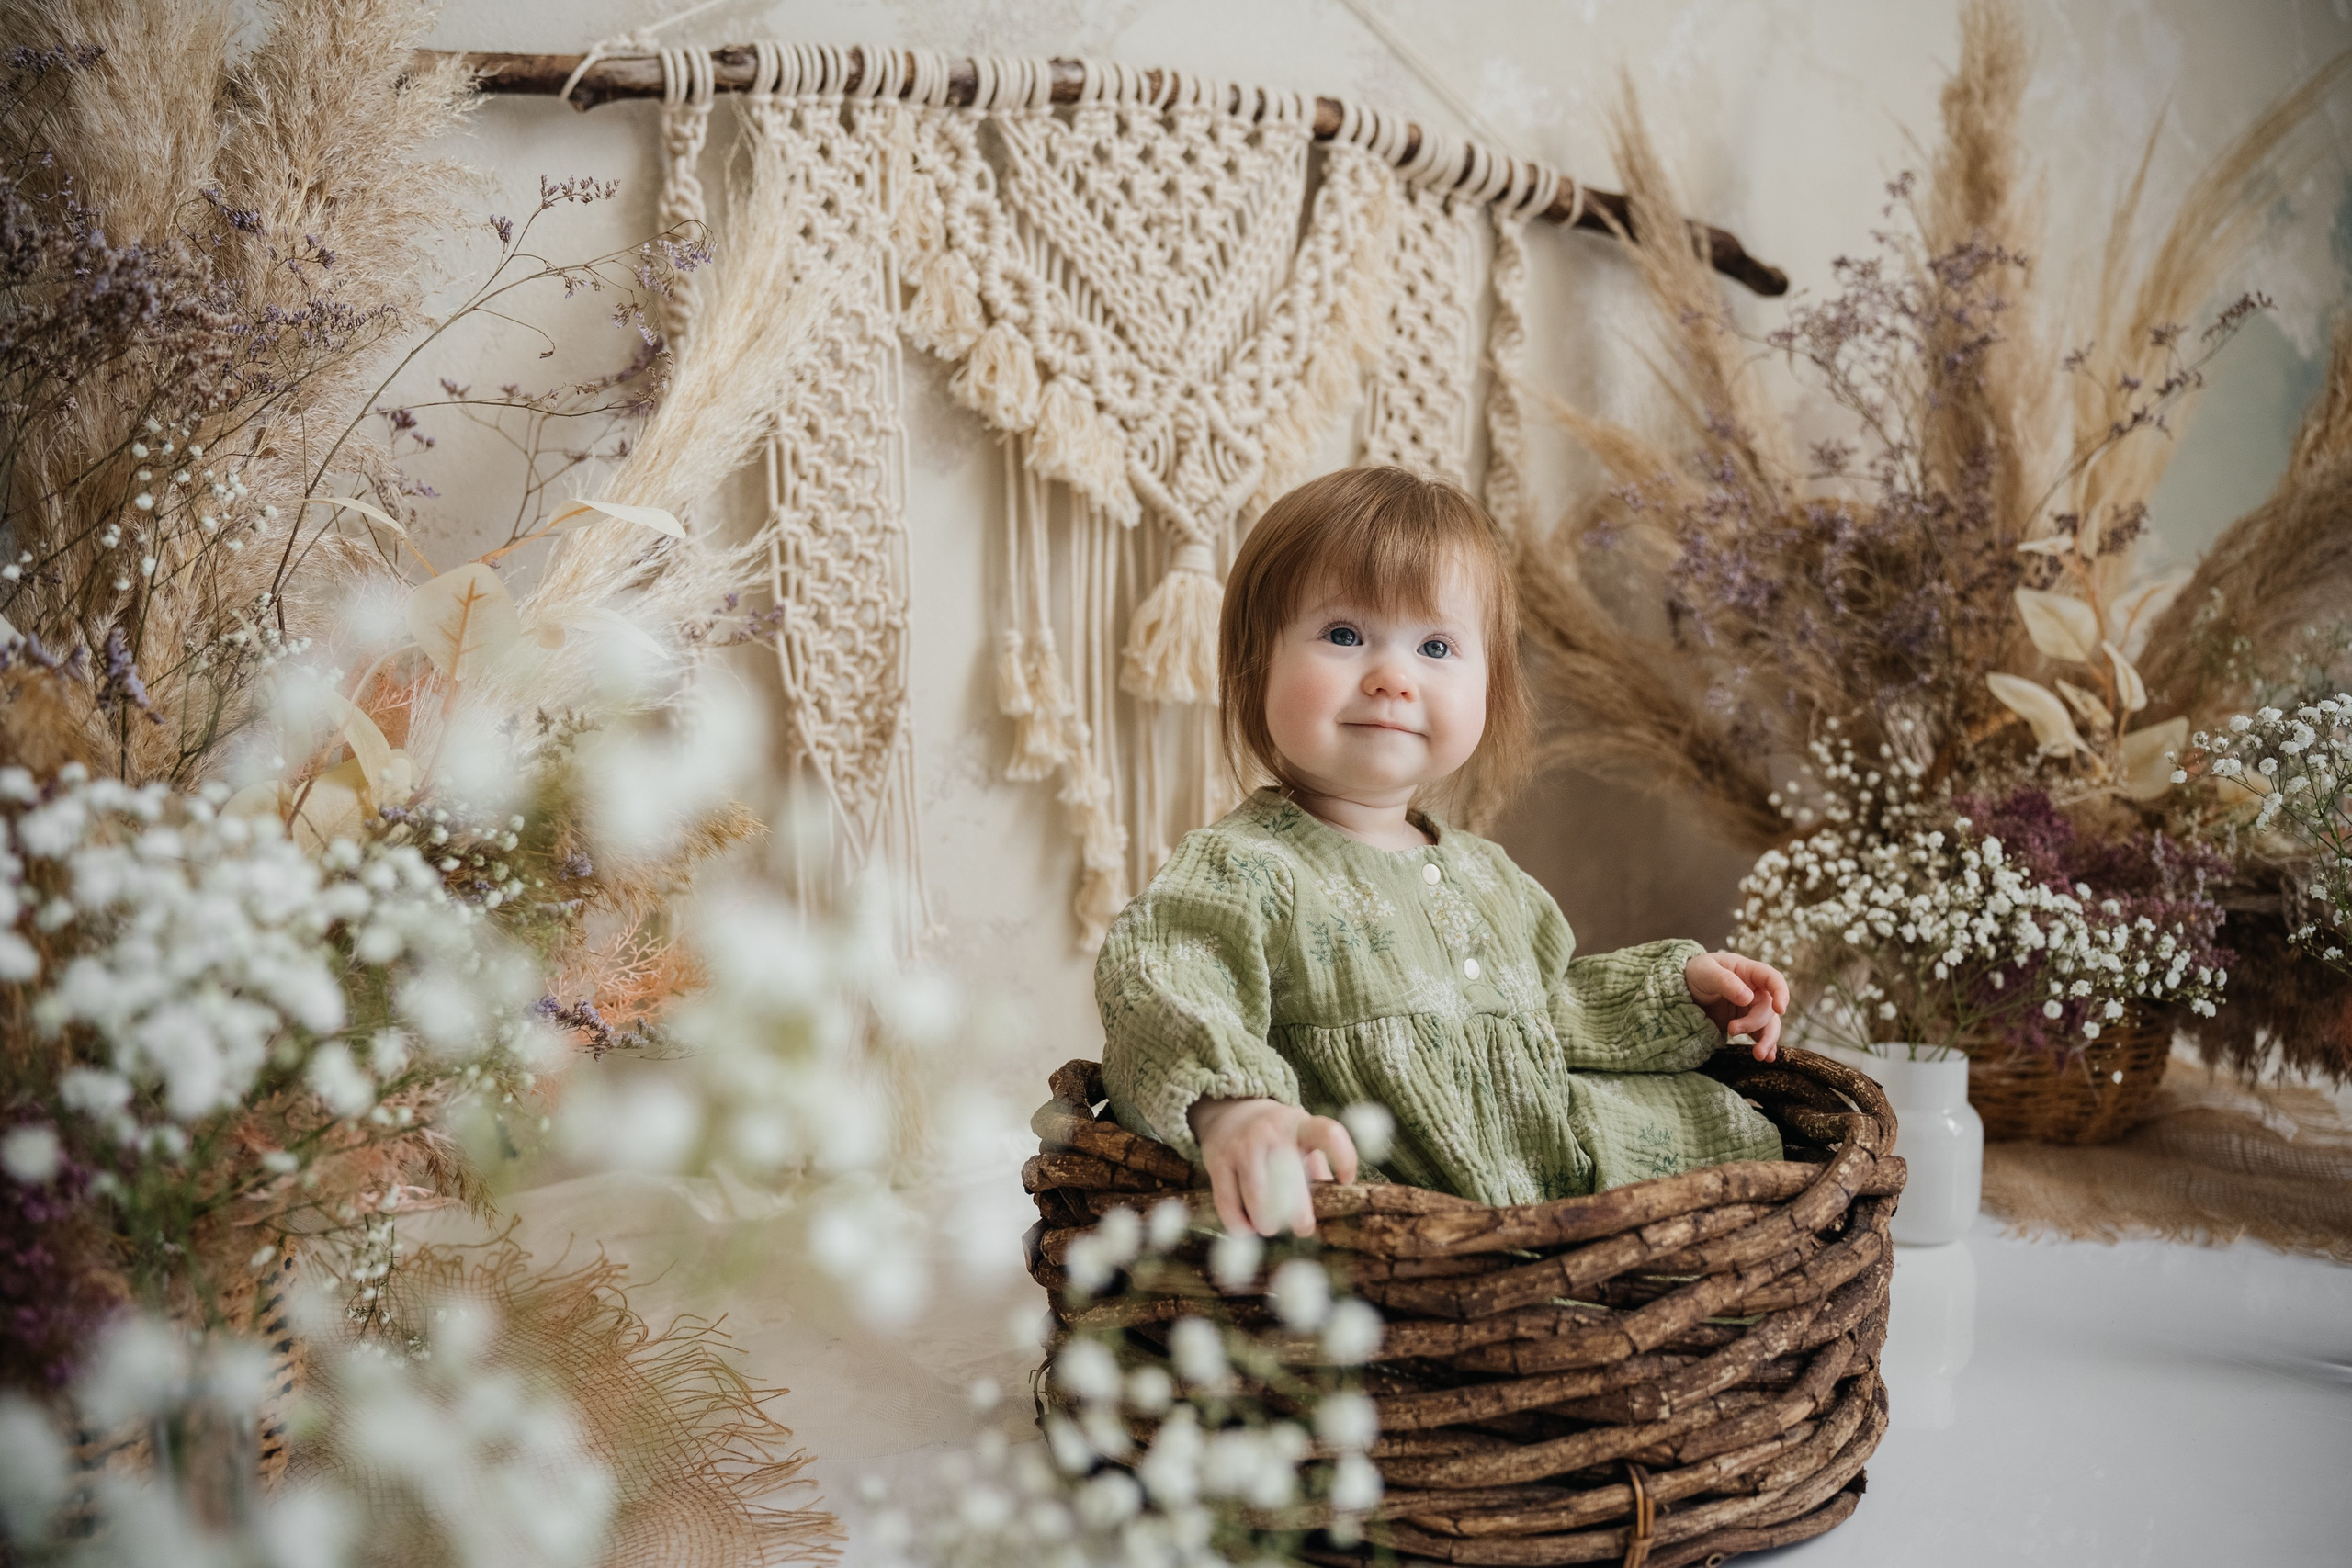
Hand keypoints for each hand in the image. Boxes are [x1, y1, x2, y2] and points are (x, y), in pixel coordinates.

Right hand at [1188, 1097, 1358, 1236]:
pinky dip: (1239, 1224)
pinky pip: (1228, 1204)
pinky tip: (1246, 1228)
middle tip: (1302, 1228)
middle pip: (1290, 1179)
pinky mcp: (1217, 1162)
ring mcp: (1241, 1147)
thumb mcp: (1302, 1137)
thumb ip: (1317, 1167)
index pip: (1328, 1134)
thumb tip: (1332, 1204)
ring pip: (1257, 1198)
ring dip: (1267, 1223)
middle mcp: (1271, 1133)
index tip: (1346, 1181)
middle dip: (1298, 1214)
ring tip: (1271, 1228)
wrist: (1230, 1110)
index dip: (1344, 1158)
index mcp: (1300, 1125)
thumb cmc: (1278, 1134)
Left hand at [1684, 950, 1789, 1060]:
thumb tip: (1747, 998)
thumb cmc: (1696, 972)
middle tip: (1732, 1030)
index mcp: (1749, 972)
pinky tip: (1766, 1057)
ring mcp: (1750, 1008)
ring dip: (1767, 1040)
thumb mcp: (1706, 972)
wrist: (1682, 988)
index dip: (1781, 993)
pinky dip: (1764, 1045)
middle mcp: (1755, 990)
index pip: (1773, 979)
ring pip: (1768, 1024)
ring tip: (1758, 1056)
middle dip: (1755, 1022)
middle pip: (1768, 1008)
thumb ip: (1726, 982)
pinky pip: (1760, 1034)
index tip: (1779, 1010)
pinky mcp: (1745, 1023)